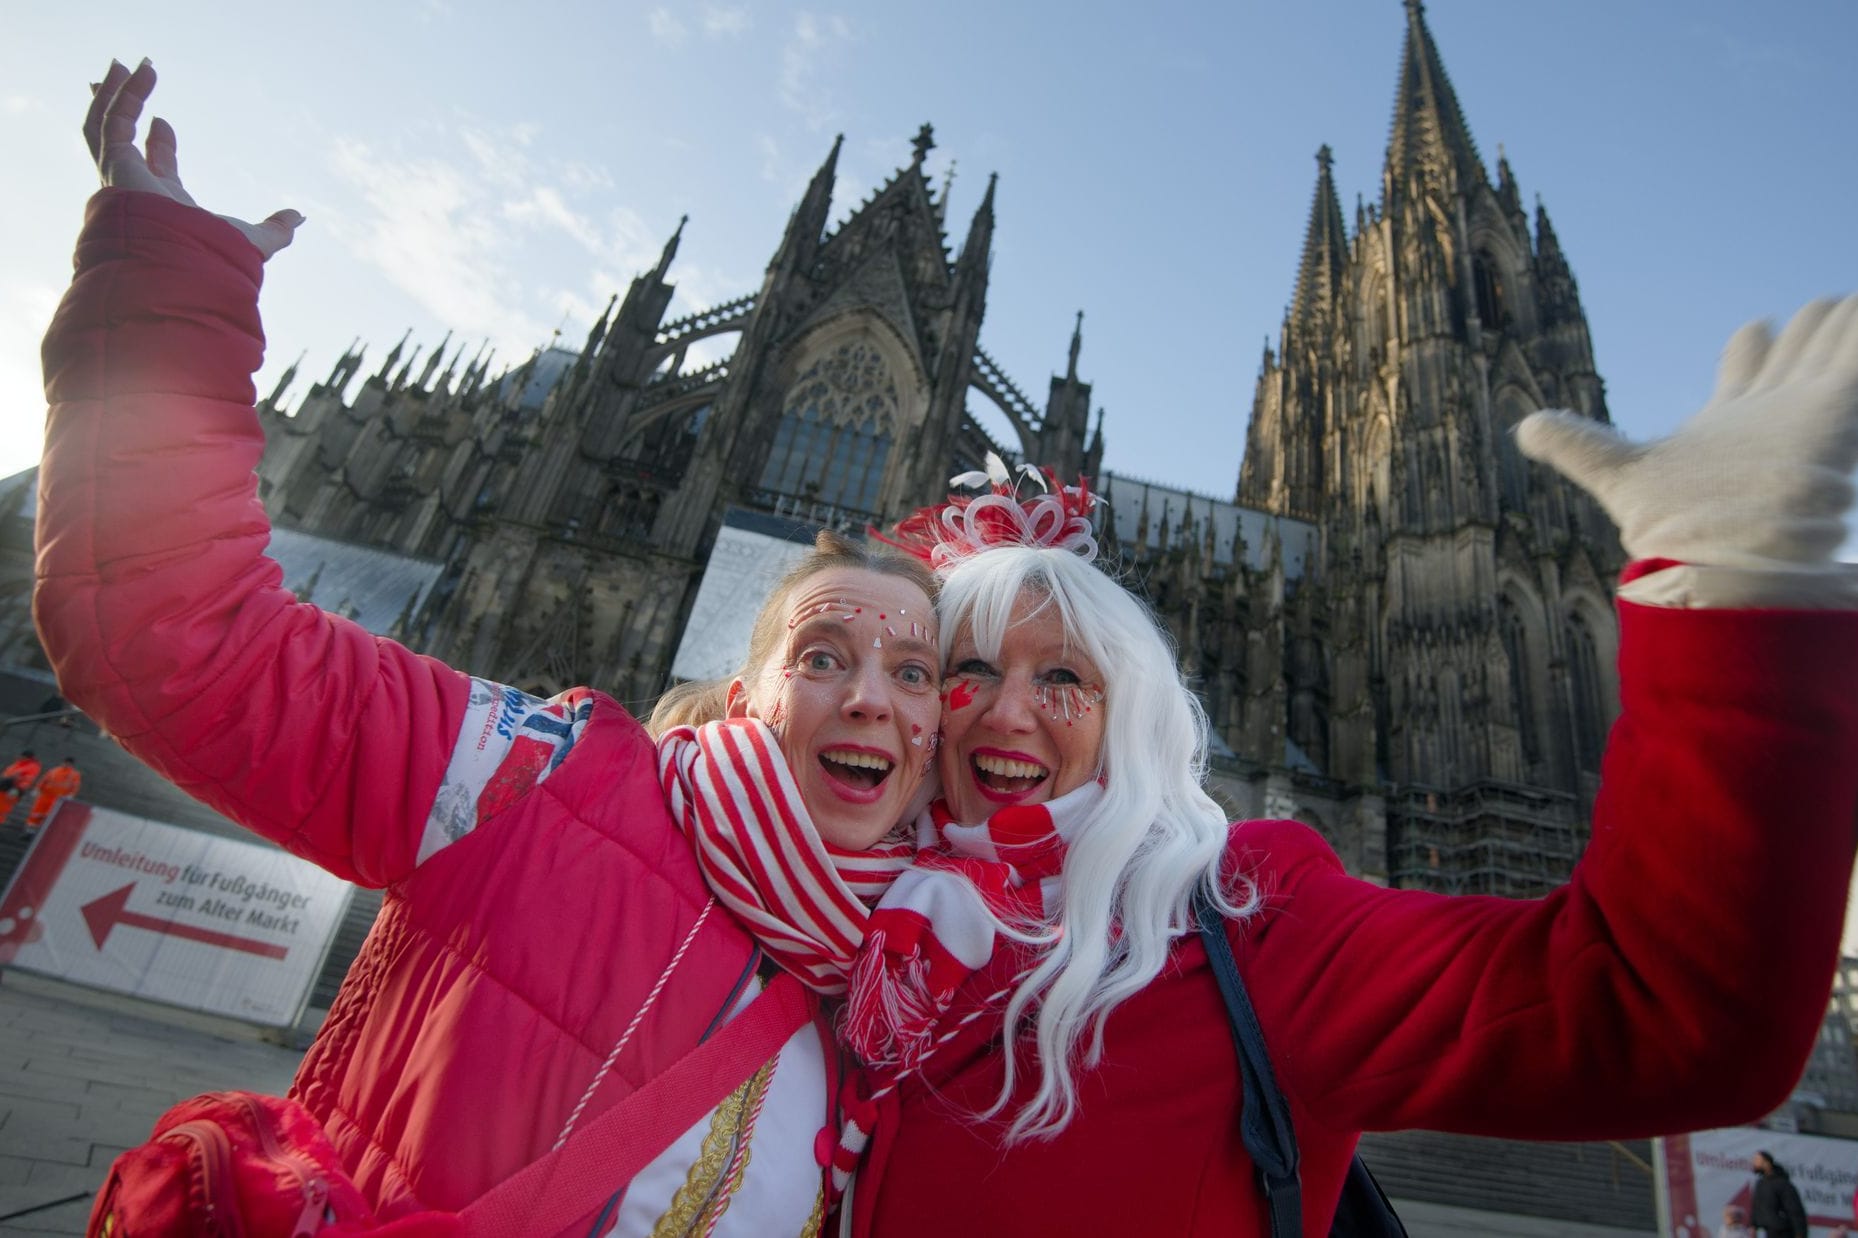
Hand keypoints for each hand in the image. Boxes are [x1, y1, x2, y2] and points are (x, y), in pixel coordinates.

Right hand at [85, 58, 302, 260]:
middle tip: (123, 85)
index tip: (163, 122)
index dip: (159, 144)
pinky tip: (142, 71)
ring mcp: (122, 176)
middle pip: (118, 143)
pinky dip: (123, 93)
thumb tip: (300, 218)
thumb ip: (275, 231)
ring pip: (104, 126)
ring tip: (121, 65)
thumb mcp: (254, 242)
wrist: (182, 269)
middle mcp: (138, 189)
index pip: (157, 167)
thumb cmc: (214, 261)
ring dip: (112, 94)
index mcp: (167, 204)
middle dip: (118, 113)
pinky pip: (111, 121)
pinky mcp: (115, 165)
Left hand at [1518, 296, 1857, 571]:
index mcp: (1729, 419)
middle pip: (1802, 346)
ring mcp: (1807, 412)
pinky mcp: (1834, 414)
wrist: (1720, 564)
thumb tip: (1524, 427)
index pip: (1750, 362)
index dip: (1754, 342)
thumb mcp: (1616, 475)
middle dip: (1811, 326)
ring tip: (1846, 310)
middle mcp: (1773, 413)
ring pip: (1838, 341)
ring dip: (1844, 323)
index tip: (1755, 329)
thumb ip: (1577, 446)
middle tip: (1822, 312)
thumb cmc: (1673, 530)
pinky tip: (1856, 313)